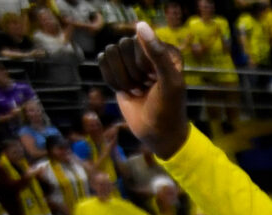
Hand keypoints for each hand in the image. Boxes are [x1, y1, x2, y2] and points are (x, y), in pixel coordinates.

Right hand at [99, 21, 190, 156]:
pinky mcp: (119, 70)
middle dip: (131, 73)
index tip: (155, 82)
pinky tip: (126, 91)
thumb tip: (140, 24)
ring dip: (122, 78)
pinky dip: (111, 80)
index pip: (140, 42)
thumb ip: (158, 54)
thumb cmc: (168, 110)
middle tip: (146, 88)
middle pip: (122, 45)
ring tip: (137, 90)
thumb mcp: (169, 83)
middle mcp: (149, 51)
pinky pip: (102, 61)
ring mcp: (132, 60)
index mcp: (166, 50)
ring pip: (110, 52)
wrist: (157, 133)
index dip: (143, 65)